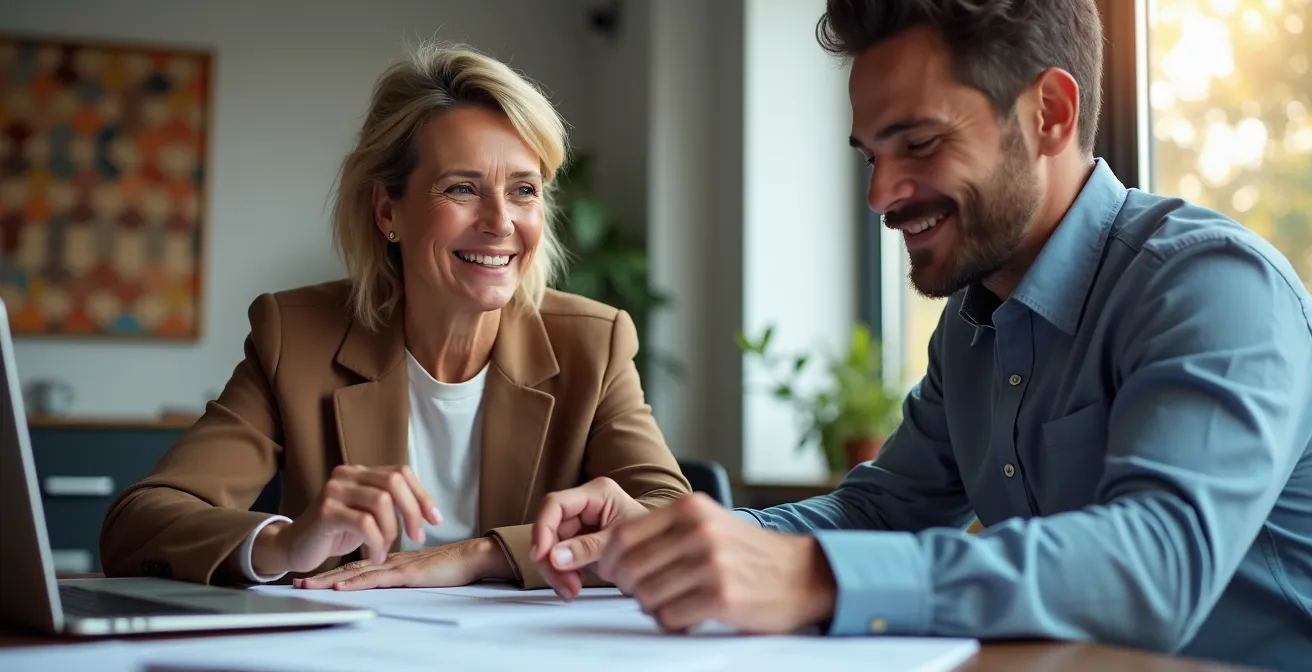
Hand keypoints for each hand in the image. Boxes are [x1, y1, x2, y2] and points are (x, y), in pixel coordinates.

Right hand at [252, 464, 441, 575]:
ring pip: (381, 502)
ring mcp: (335, 491)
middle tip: (418, 536)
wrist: (295, 546)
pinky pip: (364, 523)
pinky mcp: (326, 512)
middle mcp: (347, 475)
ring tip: (386, 549)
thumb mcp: (367, 514)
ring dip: (392, 530)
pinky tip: (375, 555)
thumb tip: (428, 511)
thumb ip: (390, 504)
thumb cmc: (335, 533)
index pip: (401, 472)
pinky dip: (376, 542)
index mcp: (360, 472)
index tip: (436, 519)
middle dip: (413, 511)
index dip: (422, 495)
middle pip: (394, 481)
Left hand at [292, 537, 514, 589]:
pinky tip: (341, 586)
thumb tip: (392, 580)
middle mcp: (389, 560)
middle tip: (298, 582)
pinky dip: (357, 582)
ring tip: (309, 585)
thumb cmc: (453, 565)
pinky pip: (377, 578)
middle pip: (349, 567)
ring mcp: (397, 565)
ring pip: (357, 571)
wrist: (473, 557)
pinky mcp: (408, 574)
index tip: (313, 577)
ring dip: (331, 580)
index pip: (357, 564)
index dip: (334, 571)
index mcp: (392, 559)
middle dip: (323, 576)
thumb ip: (405, 573)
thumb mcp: (422, 571)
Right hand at [529, 477, 648, 598]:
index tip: (541, 555)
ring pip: (551, 546)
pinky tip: (573, 585)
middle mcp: (585, 504)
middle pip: (550, 528)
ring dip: (556, 571)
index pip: (555, 504)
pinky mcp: (578, 540)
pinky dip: (562, 574)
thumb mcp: (618, 544)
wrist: (661, 553)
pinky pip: (558, 557)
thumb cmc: (650, 539)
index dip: (543, 529)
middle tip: (563, 583)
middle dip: (550, 559)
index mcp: (597, 493)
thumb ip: (588, 549)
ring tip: (572, 589)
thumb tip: (555, 557)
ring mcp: (580, 522)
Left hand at [551, 492, 837, 634]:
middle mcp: (698, 531)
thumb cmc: (751, 553)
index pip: (623, 535)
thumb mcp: (709, 523)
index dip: (609, 560)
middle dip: (627, 587)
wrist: (805, 573)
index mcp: (690, 508)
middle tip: (641, 594)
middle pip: (629, 567)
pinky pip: (670, 617)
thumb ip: (666, 530)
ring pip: (646, 595)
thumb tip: (615, 553)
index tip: (613, 573)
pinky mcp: (722, 598)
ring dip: (651, 607)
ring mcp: (711, 565)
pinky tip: (688, 616)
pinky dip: (672, 622)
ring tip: (671, 603)